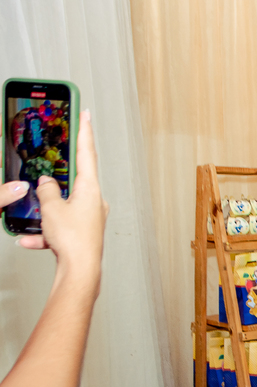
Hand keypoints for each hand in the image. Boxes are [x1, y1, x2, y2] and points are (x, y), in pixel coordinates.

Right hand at [18, 111, 108, 269]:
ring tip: (38, 221)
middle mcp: (94, 202)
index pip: (87, 153)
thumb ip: (47, 190)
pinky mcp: (83, 234)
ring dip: (46, 212)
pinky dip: (45, 232)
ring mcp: (90, 218)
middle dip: (56, 179)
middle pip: (73, 181)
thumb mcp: (51, 208)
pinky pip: (60, 227)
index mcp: (91, 189)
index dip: (84, 132)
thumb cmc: (73, 241)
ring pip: (62, 206)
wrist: (80, 272)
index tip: (85, 114)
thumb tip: (47, 184)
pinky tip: (32, 239)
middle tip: (49, 167)